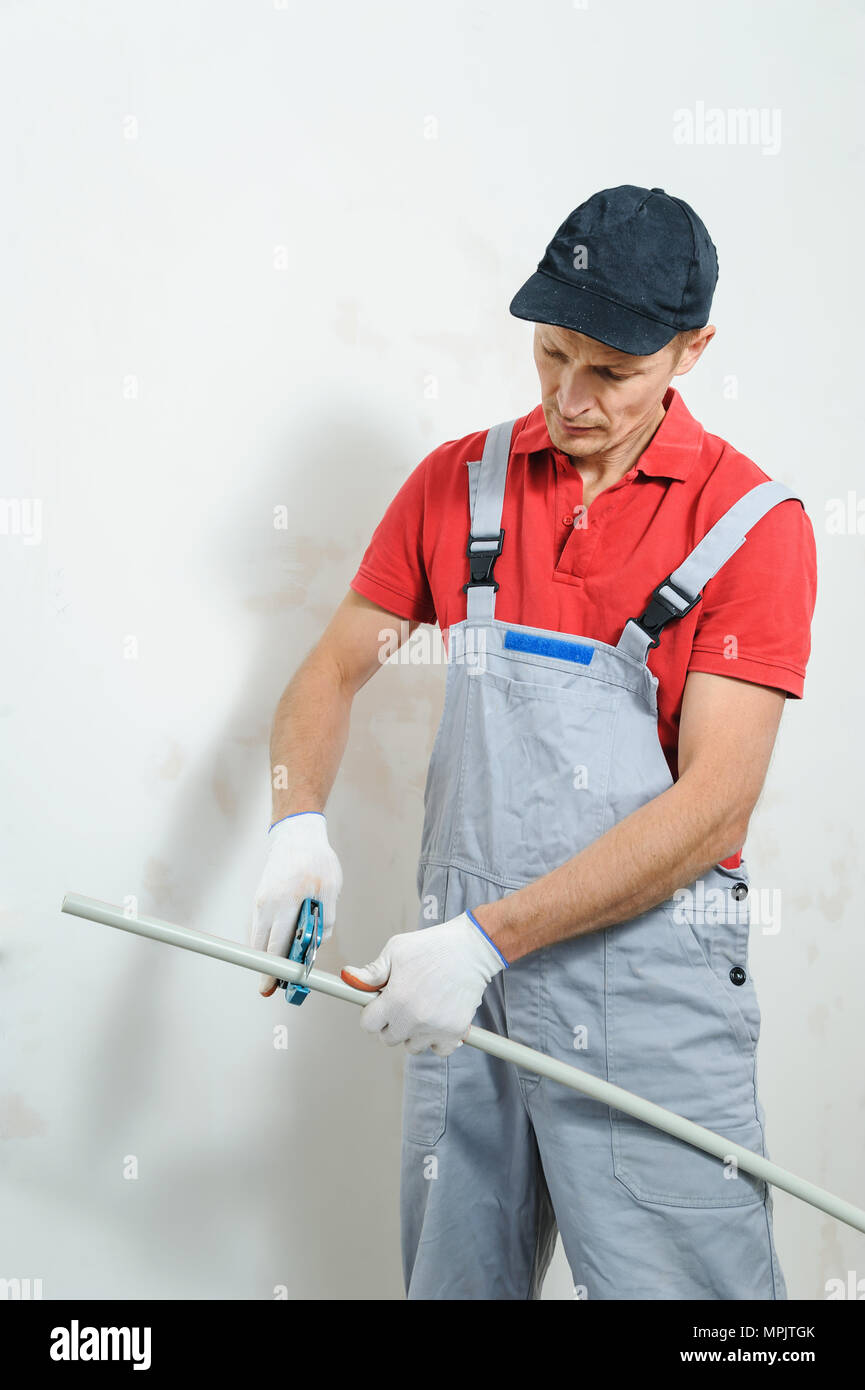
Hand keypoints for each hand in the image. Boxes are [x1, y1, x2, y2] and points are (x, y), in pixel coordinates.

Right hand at [250, 811, 342, 995]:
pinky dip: (266, 941)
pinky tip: (279, 948)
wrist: (295, 835)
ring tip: (279, 971)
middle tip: (273, 988)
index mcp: (289, 901)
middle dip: (268, 969)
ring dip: (267, 956)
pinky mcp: (259, 899)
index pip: (277, 944)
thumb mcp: (331, 888)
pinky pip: (260, 927)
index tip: (271, 987)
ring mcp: (261, 901)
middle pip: (262, 946)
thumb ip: (325, 918)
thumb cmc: (317, 861)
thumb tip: (315, 945)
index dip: (274, 968)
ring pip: (258, 938)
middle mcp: (269, 903)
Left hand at [342, 911, 507, 1055]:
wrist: (471, 949)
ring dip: (413, 1033)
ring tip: (422, 1009)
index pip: (368, 1024)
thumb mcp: (396, 951)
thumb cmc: (431, 946)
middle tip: (403, 1004)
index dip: (372, 1013)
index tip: (380, 1004)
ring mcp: (435, 1028)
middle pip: (388, 1039)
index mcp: (394, 999)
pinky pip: (438, 1050)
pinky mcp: (455, 1031)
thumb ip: (372, 971)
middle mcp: (413, 1019)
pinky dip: (437, 1041)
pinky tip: (438, 1021)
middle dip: (390, 1024)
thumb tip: (348, 977)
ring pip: (412, 1046)